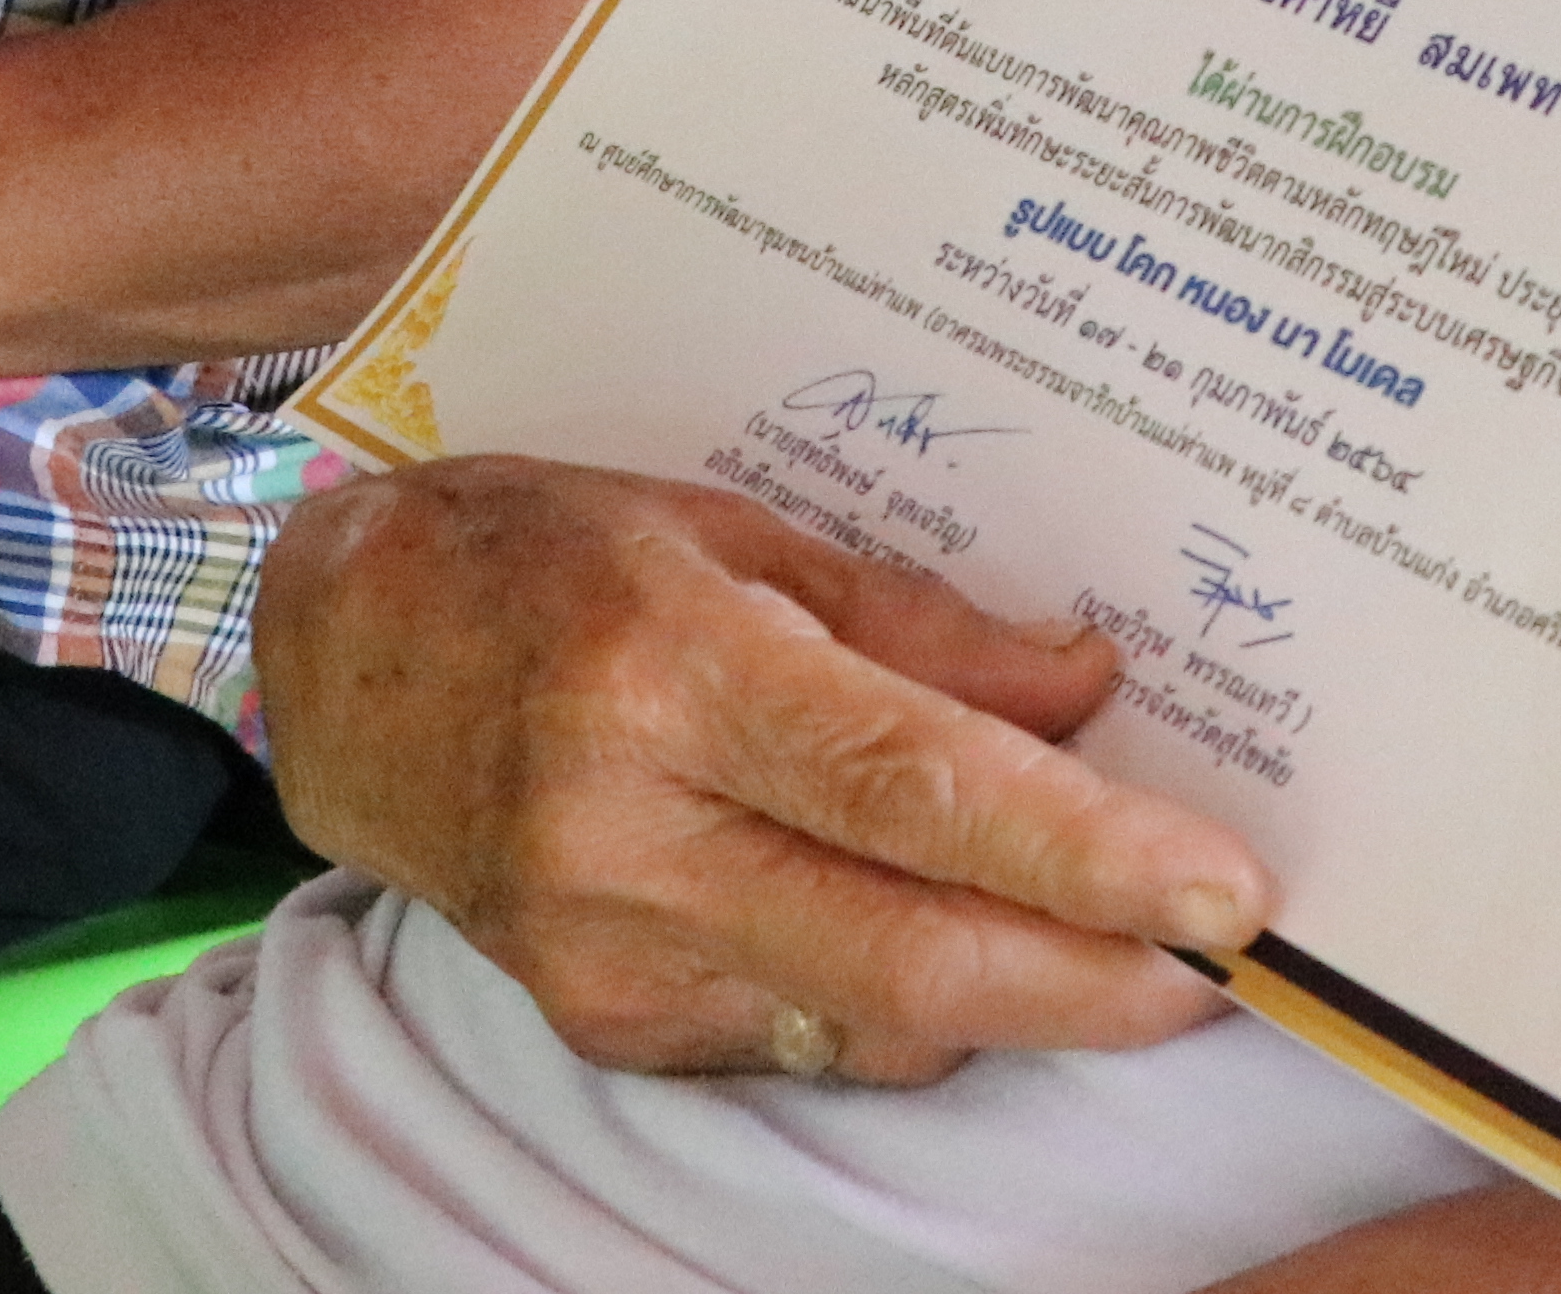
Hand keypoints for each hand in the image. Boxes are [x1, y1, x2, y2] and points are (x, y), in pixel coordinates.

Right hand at [255, 457, 1268, 1083]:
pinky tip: (945, 934)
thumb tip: (1083, 687)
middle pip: (911, 948)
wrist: (342, 668)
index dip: (1080, 851)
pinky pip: (805, 1033)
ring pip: (873, 1015)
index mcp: (666, 673)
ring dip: (1015, 991)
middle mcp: (625, 831)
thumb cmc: (540, 559)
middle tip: (1217, 964)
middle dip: (1092, 976)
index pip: (911, 787)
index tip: (1218, 888)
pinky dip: (903, 997)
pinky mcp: (603, 1024)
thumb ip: (912, 624)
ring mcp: (605, 953)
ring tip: (1108, 935)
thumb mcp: (727, 528)